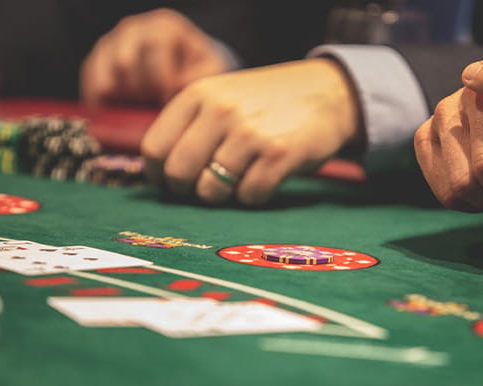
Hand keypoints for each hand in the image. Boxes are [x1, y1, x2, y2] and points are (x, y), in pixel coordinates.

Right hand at [80, 8, 228, 106]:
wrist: (180, 72)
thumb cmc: (197, 71)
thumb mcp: (209, 70)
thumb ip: (201, 75)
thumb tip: (179, 85)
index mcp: (163, 26)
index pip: (154, 48)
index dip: (161, 79)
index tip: (168, 100)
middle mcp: (133, 29)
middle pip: (125, 62)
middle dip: (140, 91)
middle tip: (151, 106)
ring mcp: (111, 44)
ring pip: (104, 74)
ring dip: (121, 97)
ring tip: (138, 107)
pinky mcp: (95, 63)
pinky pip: (91, 84)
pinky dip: (103, 101)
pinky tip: (118, 112)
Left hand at [140, 58, 361, 205]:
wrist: (327, 92)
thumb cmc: (266, 103)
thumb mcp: (221, 97)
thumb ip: (188, 126)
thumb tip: (156, 176)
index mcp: (198, 94)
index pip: (154, 148)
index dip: (159, 175)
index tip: (172, 183)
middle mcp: (220, 110)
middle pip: (178, 173)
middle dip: (188, 190)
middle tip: (205, 188)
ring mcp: (250, 132)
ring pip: (211, 190)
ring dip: (223, 196)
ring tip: (238, 180)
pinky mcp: (279, 154)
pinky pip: (249, 196)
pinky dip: (254, 196)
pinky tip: (264, 179)